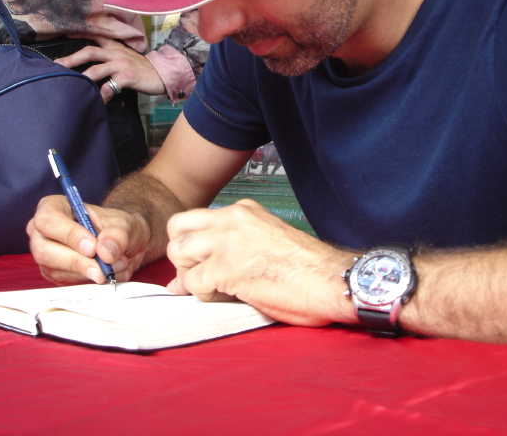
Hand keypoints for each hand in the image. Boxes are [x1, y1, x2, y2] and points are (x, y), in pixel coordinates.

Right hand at [26, 195, 149, 283]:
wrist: (124, 243)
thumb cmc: (116, 227)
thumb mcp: (123, 224)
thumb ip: (116, 235)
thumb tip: (105, 251)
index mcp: (53, 208)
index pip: (48, 220)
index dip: (69, 235)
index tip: (92, 247)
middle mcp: (43, 233)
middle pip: (44, 251)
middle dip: (76, 262)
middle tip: (103, 268)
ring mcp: (47, 256)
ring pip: (55, 271)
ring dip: (88, 272)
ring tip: (115, 265)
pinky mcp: (56, 274)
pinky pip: (66, 283)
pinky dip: (90, 280)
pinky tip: (107, 272)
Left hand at [54, 35, 165, 101]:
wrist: (164, 74)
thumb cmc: (143, 69)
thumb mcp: (126, 58)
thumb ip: (111, 58)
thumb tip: (93, 65)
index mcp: (115, 47)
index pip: (94, 37)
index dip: (78, 35)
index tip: (63, 35)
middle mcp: (116, 53)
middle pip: (89, 52)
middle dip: (71, 59)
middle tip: (57, 66)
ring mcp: (122, 64)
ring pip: (97, 69)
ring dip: (82, 78)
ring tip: (71, 86)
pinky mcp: (128, 77)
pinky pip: (111, 86)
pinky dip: (102, 94)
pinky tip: (97, 102)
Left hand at [165, 199, 353, 325]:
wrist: (329, 279)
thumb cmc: (306, 268)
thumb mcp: (266, 242)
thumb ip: (231, 249)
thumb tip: (194, 272)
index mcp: (243, 210)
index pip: (196, 218)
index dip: (194, 244)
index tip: (203, 262)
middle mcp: (232, 219)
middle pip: (177, 227)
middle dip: (182, 254)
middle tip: (201, 274)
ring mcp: (227, 241)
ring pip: (179, 252)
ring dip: (190, 275)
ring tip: (215, 287)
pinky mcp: (226, 268)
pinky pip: (192, 282)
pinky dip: (203, 295)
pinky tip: (228, 296)